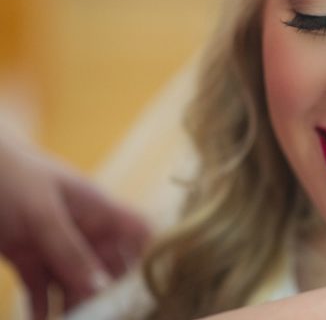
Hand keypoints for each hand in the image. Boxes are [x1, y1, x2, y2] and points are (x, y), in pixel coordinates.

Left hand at [0, 134, 149, 318]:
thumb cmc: (11, 175)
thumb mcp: (42, 212)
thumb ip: (69, 250)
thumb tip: (100, 288)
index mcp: (99, 211)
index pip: (141, 234)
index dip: (154, 257)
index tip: (156, 290)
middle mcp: (85, 232)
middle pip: (110, 270)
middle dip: (111, 298)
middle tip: (108, 318)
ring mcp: (57, 248)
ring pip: (76, 287)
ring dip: (76, 310)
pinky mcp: (29, 262)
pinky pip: (41, 294)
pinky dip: (42, 312)